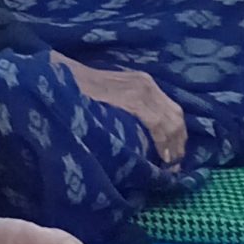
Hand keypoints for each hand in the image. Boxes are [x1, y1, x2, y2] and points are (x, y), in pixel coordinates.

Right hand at [55, 56, 187, 165]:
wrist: (64, 77)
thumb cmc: (82, 90)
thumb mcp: (113, 94)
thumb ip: (129, 107)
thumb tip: (143, 135)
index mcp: (143, 81)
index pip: (172, 109)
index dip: (178, 134)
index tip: (175, 155)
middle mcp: (147, 84)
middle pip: (176, 116)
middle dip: (179, 143)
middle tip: (175, 165)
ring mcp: (141, 90)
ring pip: (171, 122)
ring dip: (174, 146)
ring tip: (169, 166)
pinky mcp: (134, 100)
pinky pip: (158, 124)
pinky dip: (164, 143)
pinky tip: (162, 157)